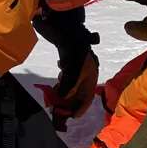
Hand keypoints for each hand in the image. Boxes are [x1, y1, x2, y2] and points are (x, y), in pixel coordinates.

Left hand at [32, 8, 99, 128]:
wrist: (69, 31)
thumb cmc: (74, 52)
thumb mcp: (73, 72)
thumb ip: (69, 86)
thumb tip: (63, 97)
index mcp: (91, 76)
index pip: (89, 97)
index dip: (81, 108)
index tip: (72, 116)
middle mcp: (87, 73)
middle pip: (80, 92)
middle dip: (70, 100)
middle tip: (59, 107)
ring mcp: (79, 67)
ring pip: (73, 84)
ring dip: (64, 90)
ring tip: (55, 92)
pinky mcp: (71, 62)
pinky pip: (68, 76)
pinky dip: (63, 79)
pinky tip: (59, 76)